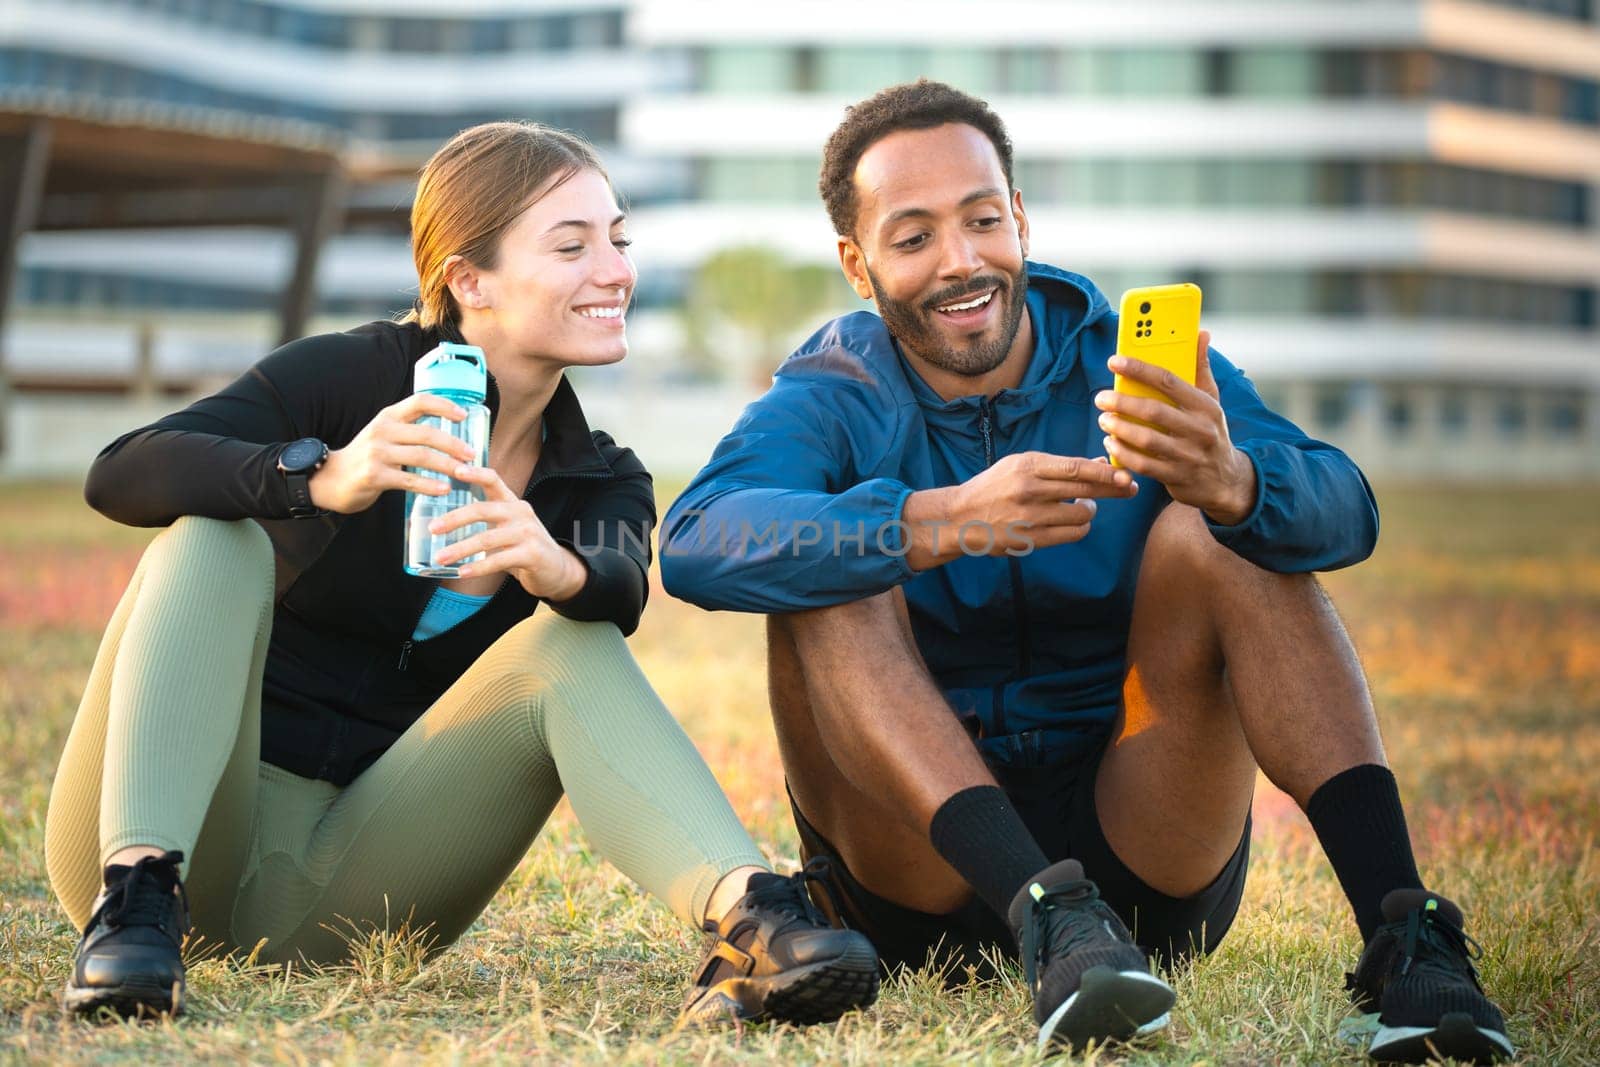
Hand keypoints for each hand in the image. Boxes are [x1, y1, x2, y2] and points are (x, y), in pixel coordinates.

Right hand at [308, 393, 476, 514]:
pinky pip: (409, 479)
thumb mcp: (384, 435)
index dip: (444, 406)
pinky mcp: (374, 475)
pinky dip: (429, 485)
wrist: (329, 479)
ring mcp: (377, 453)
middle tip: (472, 454)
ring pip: (421, 456)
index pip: (420, 401)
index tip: (464, 415)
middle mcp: (383, 430)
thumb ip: (409, 431)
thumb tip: (449, 435)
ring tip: (465, 473)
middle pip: (426, 433)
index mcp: (388, 417)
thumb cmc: (366, 458)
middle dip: (453, 444)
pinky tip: (444, 489)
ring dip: (447, 465)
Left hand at [428, 465, 588, 601]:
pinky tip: (462, 572)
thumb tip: (444, 519)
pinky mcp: (532, 555)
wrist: (558, 568)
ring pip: (487, 539)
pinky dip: (478, 567)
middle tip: (433, 528)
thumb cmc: (525, 546)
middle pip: (483, 510)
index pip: (493, 479)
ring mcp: (528, 533)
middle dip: (454, 519)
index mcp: (513, 502)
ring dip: (460, 549)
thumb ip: (487, 518)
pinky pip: (498, 560)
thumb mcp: (509, 526)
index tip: (454, 470)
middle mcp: (521, 513)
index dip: (474, 473)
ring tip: (441, 558)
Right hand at [903, 451, 1137, 569]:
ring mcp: (1030, 516)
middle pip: (1084, 491)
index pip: (1076, 468)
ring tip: (1084, 507)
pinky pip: (1072, 534)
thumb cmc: (995, 487)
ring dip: (1089, 511)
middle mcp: (1030, 489)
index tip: (1126, 475)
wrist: (961, 517)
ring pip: (1081, 515)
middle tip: (1130, 489)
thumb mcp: (1021, 466)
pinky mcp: (1030, 539)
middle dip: (1113, 490)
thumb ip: (1059, 466)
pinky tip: (1075, 522)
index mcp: (1028, 465)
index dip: (1105, 473)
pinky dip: (1080, 527)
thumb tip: (1100, 464)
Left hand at [1094, 330, 1255, 524]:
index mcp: (1206, 406)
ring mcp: (1188, 455)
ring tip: (1104, 420)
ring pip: (1145, 439)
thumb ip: (1201, 368)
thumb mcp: (1212, 401)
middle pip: (1153, 411)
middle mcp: (1200, 430)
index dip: (1139, 368)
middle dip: (1121, 402)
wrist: (1226, 481)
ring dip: (1118, 428)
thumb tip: (1201, 334)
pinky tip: (1111, 443)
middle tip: (1101, 398)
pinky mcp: (1176, 477)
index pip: (1169, 380)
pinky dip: (1122, 453)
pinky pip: (1143, 464)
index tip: (1114, 361)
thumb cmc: (1211, 432)